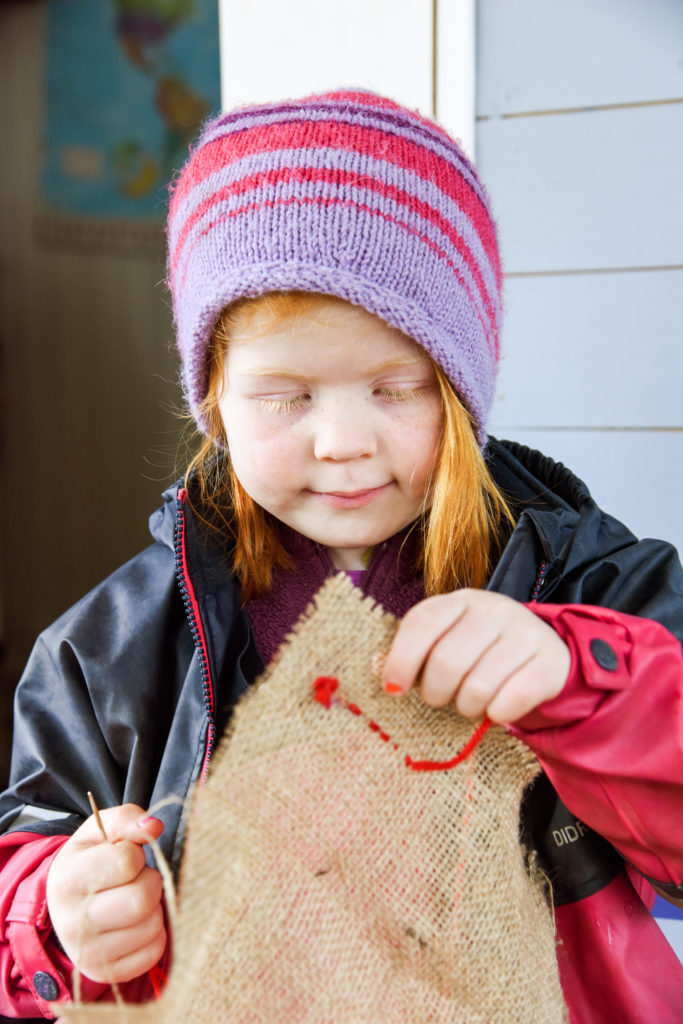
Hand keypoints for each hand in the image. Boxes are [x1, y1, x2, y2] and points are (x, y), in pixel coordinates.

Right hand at [46, 804, 165, 983]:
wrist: (69, 905)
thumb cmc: (91, 860)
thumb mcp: (100, 831)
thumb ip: (127, 819)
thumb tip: (153, 826)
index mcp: (66, 880)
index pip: (125, 862)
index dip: (135, 854)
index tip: (125, 856)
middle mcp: (71, 922)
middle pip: (141, 899)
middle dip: (149, 880)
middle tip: (135, 879)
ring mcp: (88, 954)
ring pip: (152, 925)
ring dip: (153, 907)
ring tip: (132, 899)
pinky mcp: (108, 973)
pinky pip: (154, 951)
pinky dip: (154, 933)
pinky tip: (135, 923)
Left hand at [382, 590, 570, 723]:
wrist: (541, 652)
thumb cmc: (480, 650)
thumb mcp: (447, 640)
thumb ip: (415, 652)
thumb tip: (383, 674)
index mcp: (460, 600)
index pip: (423, 622)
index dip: (402, 658)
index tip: (394, 688)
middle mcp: (493, 609)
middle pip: (447, 661)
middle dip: (436, 692)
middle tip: (440, 699)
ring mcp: (525, 632)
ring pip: (478, 686)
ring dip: (467, 706)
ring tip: (469, 703)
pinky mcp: (549, 661)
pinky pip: (511, 700)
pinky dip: (497, 713)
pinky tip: (497, 709)